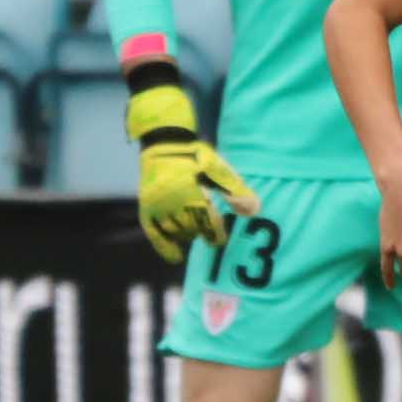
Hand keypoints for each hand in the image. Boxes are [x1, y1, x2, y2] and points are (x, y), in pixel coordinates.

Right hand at [127, 84, 258, 261]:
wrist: (164, 144)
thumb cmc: (197, 157)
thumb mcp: (219, 169)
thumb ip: (235, 190)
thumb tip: (255, 210)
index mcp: (191, 192)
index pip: (207, 223)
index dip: (216, 234)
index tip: (221, 238)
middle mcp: (170, 201)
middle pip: (192, 229)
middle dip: (202, 232)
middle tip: (209, 231)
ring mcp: (157, 206)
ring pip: (176, 232)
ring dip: (188, 235)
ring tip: (195, 230)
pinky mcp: (146, 208)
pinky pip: (154, 234)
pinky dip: (165, 248)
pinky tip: (177, 258)